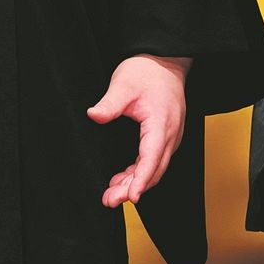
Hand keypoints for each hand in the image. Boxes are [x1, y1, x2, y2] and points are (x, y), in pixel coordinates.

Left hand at [87, 54, 189, 206]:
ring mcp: (168, 138)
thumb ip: (110, 103)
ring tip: (112, 196)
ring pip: (153, 169)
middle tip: (110, 200)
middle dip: (132, 188)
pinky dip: (138, 172)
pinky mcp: (163, 137)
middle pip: (153, 170)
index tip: (130, 197)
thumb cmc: (145, 72)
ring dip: (134, 183)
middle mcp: (169, 136)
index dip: (140, 180)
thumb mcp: (123, 84)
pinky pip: (152, 160)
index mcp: (161, 125)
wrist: (164, 62)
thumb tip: (94, 115)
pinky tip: (122, 179)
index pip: (151, 159)